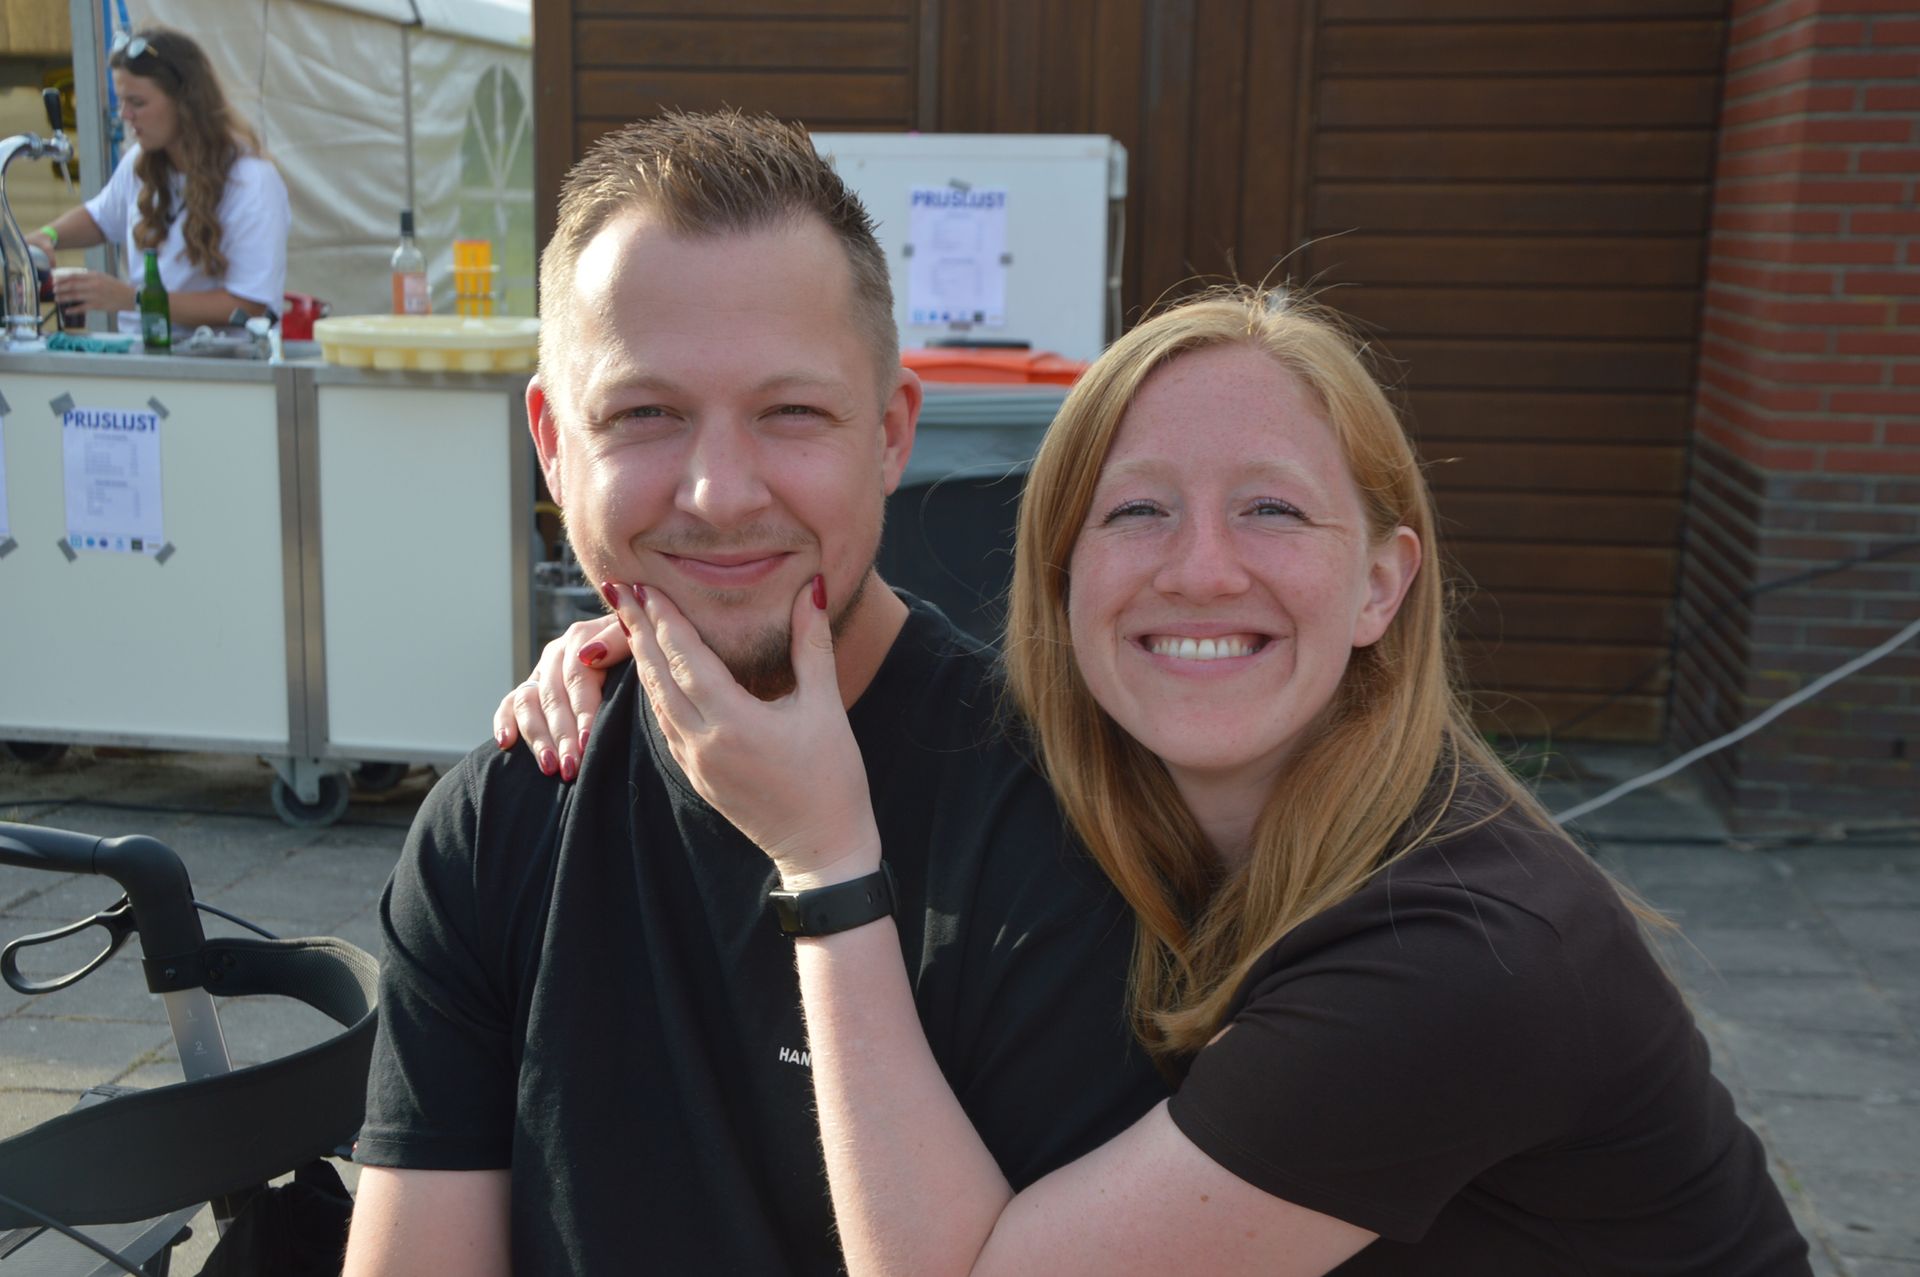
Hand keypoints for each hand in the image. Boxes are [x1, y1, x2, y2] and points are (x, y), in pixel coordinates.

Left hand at [51, 269, 134, 314]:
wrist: (130, 297)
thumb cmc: (116, 286)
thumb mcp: (103, 277)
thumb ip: (89, 277)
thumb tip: (75, 278)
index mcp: (94, 276)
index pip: (74, 276)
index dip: (62, 278)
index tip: (54, 280)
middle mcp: (93, 285)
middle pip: (71, 286)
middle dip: (60, 288)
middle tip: (53, 290)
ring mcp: (94, 296)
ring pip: (74, 296)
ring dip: (63, 297)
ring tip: (57, 298)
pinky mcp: (97, 305)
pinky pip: (82, 308)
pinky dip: (73, 310)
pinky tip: (67, 311)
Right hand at [492, 614, 625, 780]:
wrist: (632, 643)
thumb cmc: (644, 646)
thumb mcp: (637, 638)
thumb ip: (619, 640)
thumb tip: (591, 655)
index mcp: (582, 639)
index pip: (578, 678)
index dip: (582, 712)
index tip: (587, 743)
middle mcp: (557, 654)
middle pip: (552, 696)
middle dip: (562, 736)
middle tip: (571, 768)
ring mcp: (542, 671)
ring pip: (528, 703)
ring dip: (537, 737)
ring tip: (549, 767)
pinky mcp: (532, 688)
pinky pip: (511, 703)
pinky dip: (504, 721)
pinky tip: (505, 743)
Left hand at [614, 577, 881, 889]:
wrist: (822, 849)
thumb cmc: (833, 778)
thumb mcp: (825, 707)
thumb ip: (812, 645)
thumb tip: (810, 589)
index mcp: (734, 721)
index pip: (685, 657)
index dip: (663, 618)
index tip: (645, 585)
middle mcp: (704, 741)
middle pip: (658, 674)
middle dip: (638, 630)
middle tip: (619, 591)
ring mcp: (695, 763)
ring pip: (655, 701)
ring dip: (641, 660)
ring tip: (629, 624)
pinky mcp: (697, 777)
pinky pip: (664, 726)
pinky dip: (654, 693)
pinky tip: (652, 675)